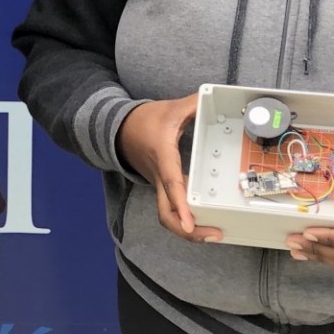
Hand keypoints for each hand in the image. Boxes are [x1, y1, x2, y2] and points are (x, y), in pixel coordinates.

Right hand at [116, 96, 222, 243]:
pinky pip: (171, 209)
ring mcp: (159, 185)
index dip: (182, 205)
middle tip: (213, 234)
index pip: (172, 184)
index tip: (191, 223)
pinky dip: (186, 219)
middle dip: (188, 231)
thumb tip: (211, 98)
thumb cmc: (144, 121)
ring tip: (212, 234)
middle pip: (167, 214)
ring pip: (168, 216)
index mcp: (162, 157)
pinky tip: (203, 222)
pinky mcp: (161, 187)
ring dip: (188, 230)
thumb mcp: (170, 109)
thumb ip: (192, 104)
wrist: (120, 129)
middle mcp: (159, 177)